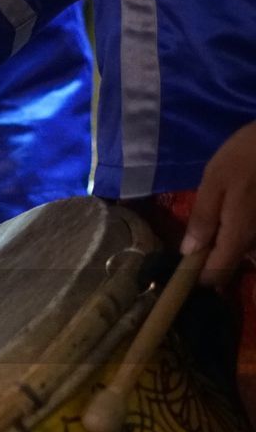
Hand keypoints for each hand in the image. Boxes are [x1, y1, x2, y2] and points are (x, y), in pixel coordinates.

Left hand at [183, 120, 255, 286]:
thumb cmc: (249, 154)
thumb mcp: (215, 181)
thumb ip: (203, 218)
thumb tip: (189, 252)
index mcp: (240, 235)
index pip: (218, 274)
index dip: (198, 276)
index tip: (182, 266)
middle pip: (234, 264)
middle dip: (213, 260)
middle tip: (197, 239)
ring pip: (248, 251)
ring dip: (229, 245)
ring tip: (213, 226)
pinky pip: (255, 236)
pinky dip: (242, 233)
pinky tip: (232, 214)